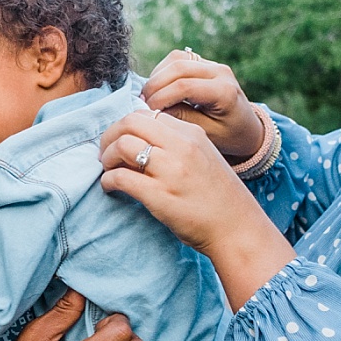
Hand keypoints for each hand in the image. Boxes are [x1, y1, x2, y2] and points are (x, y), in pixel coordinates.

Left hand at [98, 111, 293, 305]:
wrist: (235, 227)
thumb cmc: (217, 198)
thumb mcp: (202, 157)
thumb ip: (177, 145)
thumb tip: (140, 141)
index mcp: (191, 133)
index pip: (148, 114)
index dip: (127, 125)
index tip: (120, 139)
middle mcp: (181, 146)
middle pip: (130, 123)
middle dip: (110, 136)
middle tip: (105, 153)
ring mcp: (170, 170)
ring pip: (123, 145)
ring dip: (107, 157)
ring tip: (107, 169)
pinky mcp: (159, 195)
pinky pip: (121, 178)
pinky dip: (108, 181)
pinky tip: (110, 187)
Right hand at [141, 50, 263, 158]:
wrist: (247, 128)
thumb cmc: (228, 137)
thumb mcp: (207, 134)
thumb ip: (183, 119)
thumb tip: (155, 110)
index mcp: (224, 92)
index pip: (184, 86)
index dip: (161, 98)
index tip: (147, 113)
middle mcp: (220, 72)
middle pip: (179, 67)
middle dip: (155, 85)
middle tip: (141, 105)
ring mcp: (213, 65)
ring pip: (177, 59)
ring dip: (157, 76)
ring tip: (147, 97)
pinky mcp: (206, 63)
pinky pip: (179, 58)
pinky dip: (163, 71)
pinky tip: (157, 89)